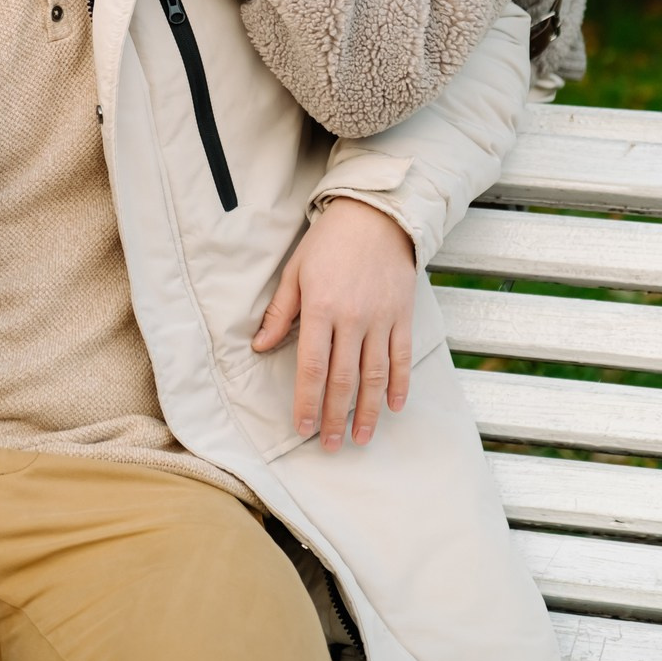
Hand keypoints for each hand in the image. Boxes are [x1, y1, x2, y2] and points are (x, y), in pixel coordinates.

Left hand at [253, 196, 415, 450]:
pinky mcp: (403, 315)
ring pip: (375, 376)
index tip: (303, 428)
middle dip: (336, 416)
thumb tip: (259, 347)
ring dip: (367, 411)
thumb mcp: (295, 271)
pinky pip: (402, 358)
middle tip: (331, 445)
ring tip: (361, 437)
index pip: (312, 367)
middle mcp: (352, 318)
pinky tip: (393, 407)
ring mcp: (381, 319)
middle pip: (343, 379)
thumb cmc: (328, 241)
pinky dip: (399, 385)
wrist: (376, 215)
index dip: (308, 401)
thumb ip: (279, 312)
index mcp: (320, 307)